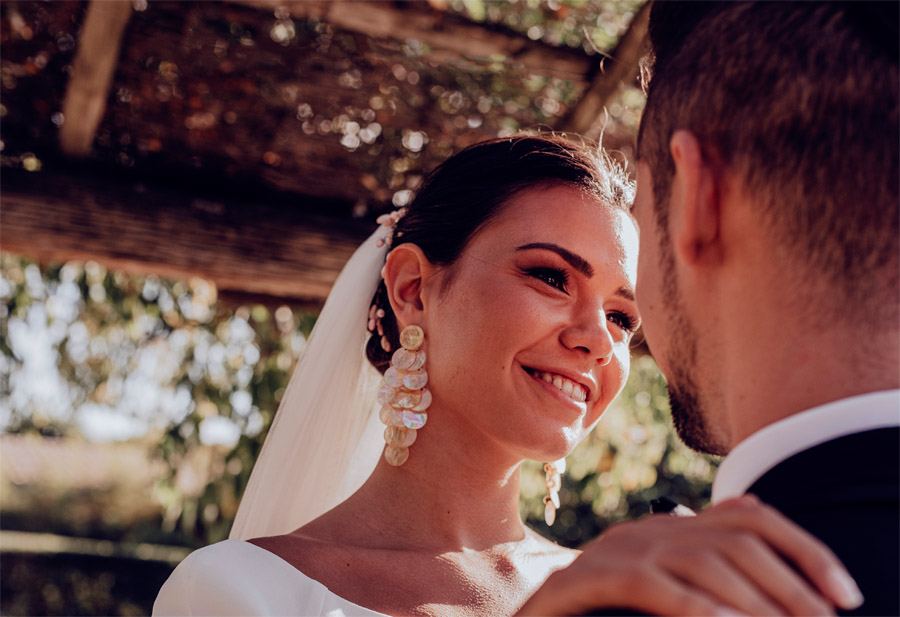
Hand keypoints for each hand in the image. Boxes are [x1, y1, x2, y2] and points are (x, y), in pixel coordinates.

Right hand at [516, 495, 862, 615]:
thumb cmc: (601, 611)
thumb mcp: (660, 582)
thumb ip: (701, 553)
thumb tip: (754, 506)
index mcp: (667, 528)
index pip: (750, 520)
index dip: (804, 549)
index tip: (845, 594)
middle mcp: (644, 530)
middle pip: (734, 540)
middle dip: (790, 584)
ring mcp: (613, 551)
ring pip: (699, 562)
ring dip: (754, 601)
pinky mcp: (585, 580)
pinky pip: (650, 586)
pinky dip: (695, 609)